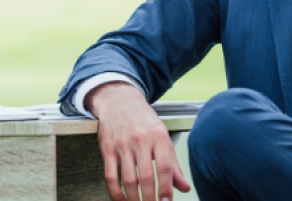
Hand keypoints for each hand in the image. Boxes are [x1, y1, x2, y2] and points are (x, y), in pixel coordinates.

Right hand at [87, 82, 191, 200]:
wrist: (119, 101)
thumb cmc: (144, 121)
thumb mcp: (163, 137)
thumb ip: (173, 164)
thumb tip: (184, 187)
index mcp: (159, 136)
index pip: (165, 167)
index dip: (166, 188)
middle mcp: (141, 139)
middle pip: (146, 176)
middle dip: (150, 199)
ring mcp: (122, 144)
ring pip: (128, 179)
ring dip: (134, 199)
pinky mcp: (107, 148)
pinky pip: (110, 176)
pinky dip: (115, 192)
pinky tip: (122, 200)